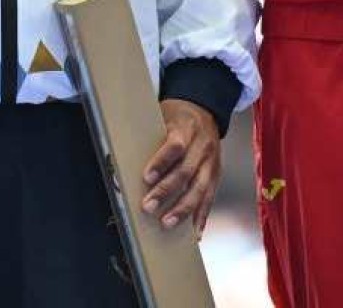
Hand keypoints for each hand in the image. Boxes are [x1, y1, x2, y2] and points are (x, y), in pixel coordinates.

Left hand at [140, 99, 220, 234]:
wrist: (205, 110)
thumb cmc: (177, 116)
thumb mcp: (163, 116)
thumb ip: (151, 137)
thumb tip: (126, 159)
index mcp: (186, 128)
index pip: (174, 146)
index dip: (161, 162)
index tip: (146, 177)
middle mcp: (202, 146)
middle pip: (185, 171)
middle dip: (166, 192)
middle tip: (148, 206)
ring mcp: (211, 162)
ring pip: (200, 189)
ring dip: (183, 209)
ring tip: (167, 223)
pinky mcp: (216, 175)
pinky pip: (210, 198)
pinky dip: (201, 216)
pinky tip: (194, 232)